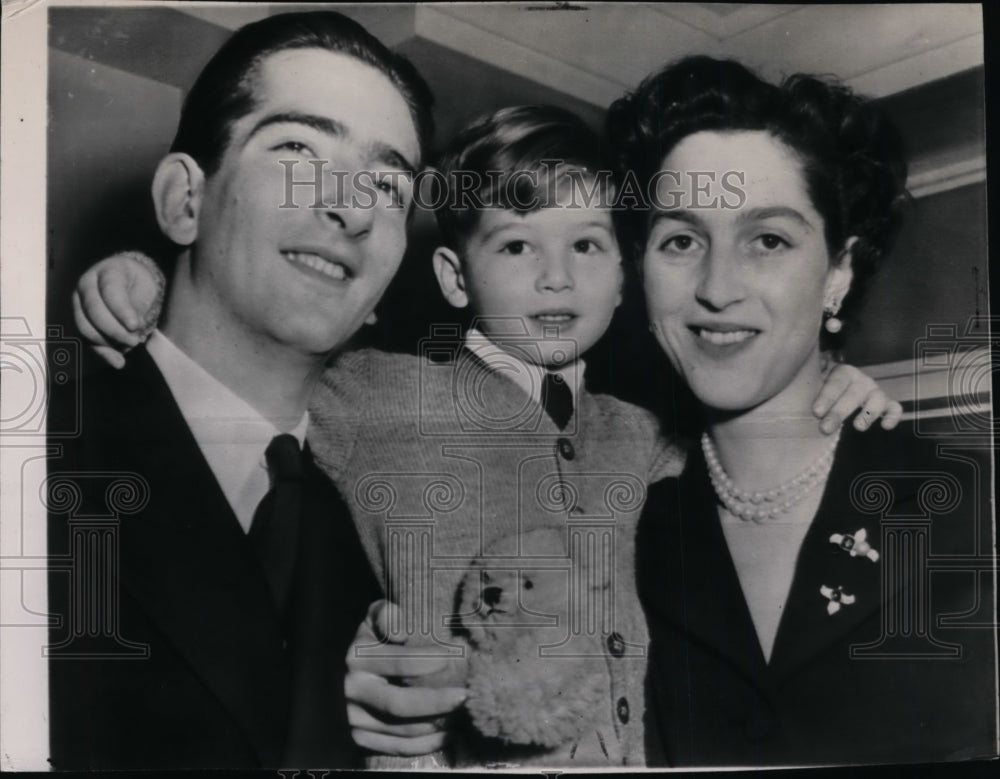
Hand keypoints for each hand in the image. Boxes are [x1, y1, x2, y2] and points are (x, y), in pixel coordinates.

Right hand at [72, 251, 164, 368]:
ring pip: (85, 326)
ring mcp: (78, 302)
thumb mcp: (145, 289)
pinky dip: (102, 351)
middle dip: (115, 330)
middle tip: (135, 340)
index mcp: (107, 271)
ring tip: (129, 347)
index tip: (136, 326)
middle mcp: (87, 284)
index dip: (122, 311)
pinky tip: (118, 361)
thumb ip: (138, 307)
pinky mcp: (79, 319)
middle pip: (94, 311)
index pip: (111, 291)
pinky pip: (86, 338)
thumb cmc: (138, 283)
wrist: (127, 281)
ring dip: (108, 342)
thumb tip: (132, 331)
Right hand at [345, 600, 466, 755]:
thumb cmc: (375, 639)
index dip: (429, 661)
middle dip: (436, 701)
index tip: (455, 657)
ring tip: (462, 714)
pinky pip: (399, 749)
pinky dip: (427, 744)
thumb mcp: (376, 617)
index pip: (398, 661)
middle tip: (465, 695)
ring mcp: (355, 719)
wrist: (350, 671)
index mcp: (358, 657)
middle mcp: (353, 690)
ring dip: (437, 725)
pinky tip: (448, 732)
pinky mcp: (362, 739)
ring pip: (402, 731)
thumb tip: (398, 632)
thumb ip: (387, 614)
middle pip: (399, 704)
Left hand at [813, 363, 902, 433]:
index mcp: (843, 372)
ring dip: (868, 413)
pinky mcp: (887, 404)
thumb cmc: (824, 390)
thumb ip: (811, 377)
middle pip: (853, 394)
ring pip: (877, 399)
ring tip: (858, 426)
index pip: (836, 382)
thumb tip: (813, 368)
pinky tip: (885, 426)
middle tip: (826, 428)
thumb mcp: (815, 381)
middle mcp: (861, 380)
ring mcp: (875, 391)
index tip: (816, 412)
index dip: (827, 397)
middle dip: (839, 412)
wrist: (841, 394)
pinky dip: (892, 416)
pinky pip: (895, 408)